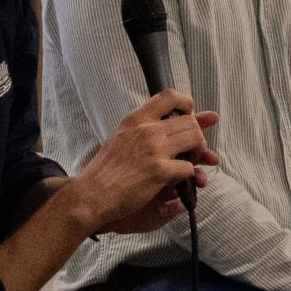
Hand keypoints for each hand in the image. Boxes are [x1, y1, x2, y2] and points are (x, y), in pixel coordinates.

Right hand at [74, 92, 220, 234]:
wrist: (91, 194)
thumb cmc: (106, 170)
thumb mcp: (121, 137)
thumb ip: (144, 128)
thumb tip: (170, 121)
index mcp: (135, 120)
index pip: (169, 96)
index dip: (186, 104)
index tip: (188, 116)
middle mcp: (146, 130)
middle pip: (190, 121)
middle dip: (197, 136)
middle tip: (191, 150)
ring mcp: (154, 150)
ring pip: (196, 139)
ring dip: (198, 153)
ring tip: (188, 162)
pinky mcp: (160, 171)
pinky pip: (189, 167)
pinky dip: (189, 176)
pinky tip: (178, 180)